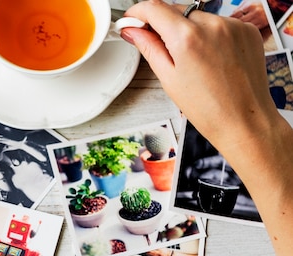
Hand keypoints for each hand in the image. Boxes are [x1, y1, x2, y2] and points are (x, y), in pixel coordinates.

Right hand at [121, 0, 278, 154]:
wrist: (245, 120)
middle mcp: (212, 25)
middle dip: (163, 24)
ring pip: (198, 16)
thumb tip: (133, 30)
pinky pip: (219, 23)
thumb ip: (149, 47)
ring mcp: (233, 26)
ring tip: (192, 59)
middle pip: (176, 10)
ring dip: (188, 29)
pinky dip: (210, 34)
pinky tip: (210, 57)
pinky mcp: (247, 30)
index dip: (138, 12)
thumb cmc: (209, 108)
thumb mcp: (168, 78)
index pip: (154, 8)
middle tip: (160, 46)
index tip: (133, 19)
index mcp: (187, 38)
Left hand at [230, 1, 268, 29]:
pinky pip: (253, 28)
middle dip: (235, 23)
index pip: (235, 14)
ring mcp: (259, 18)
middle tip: (231, 25)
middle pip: (240, 21)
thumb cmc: (260, 2)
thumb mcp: (248, 1)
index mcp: (250, 5)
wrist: (272, 4)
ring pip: (246, 26)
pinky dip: (249, 29)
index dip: (230, 18)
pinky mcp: (263, 23)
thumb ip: (240, 7)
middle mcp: (255, 12)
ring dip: (241, 27)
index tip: (227, 20)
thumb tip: (232, 14)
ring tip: (238, 27)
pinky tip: (246, 28)